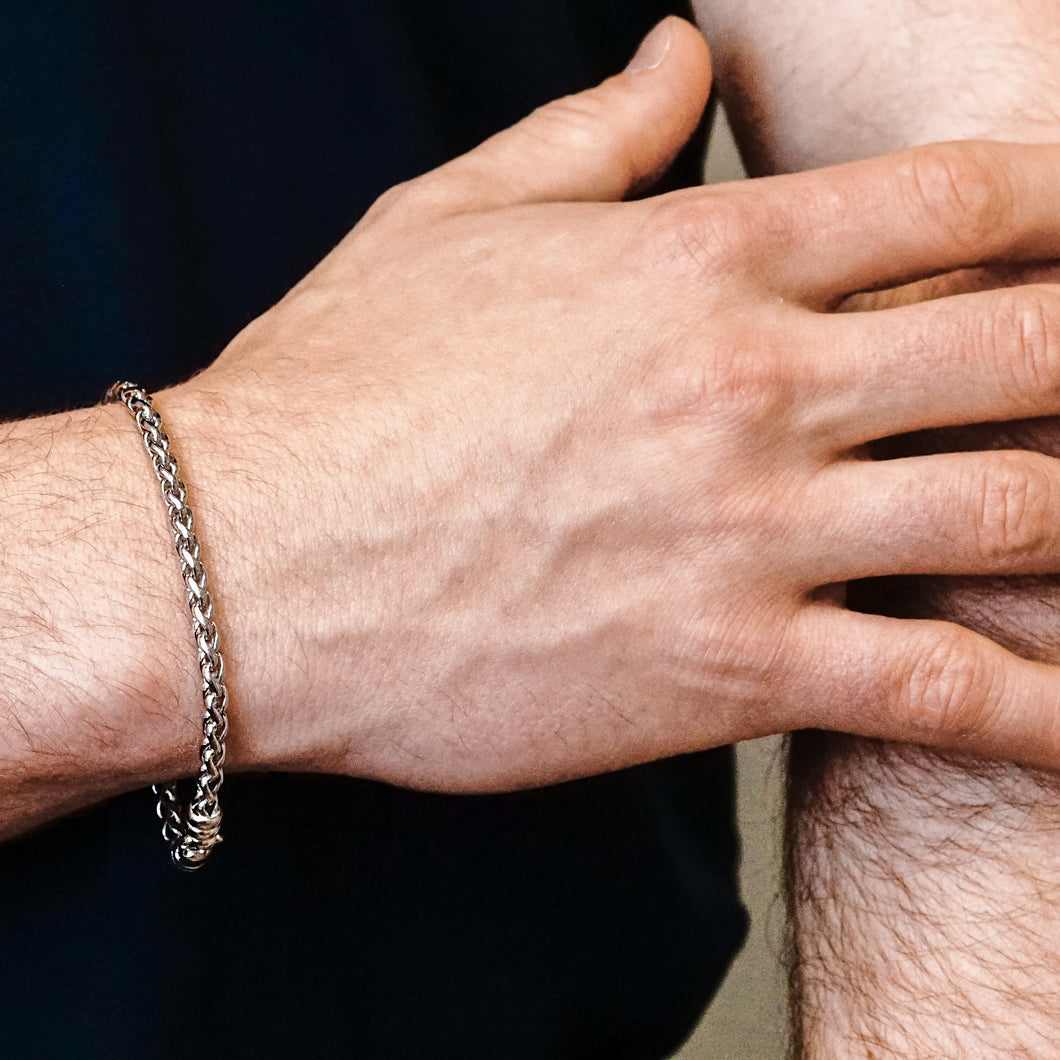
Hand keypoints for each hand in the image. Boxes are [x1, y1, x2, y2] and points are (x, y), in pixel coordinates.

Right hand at [158, 17, 1059, 788]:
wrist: (248, 564)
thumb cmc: (336, 388)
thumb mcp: (449, 217)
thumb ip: (592, 131)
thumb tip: (677, 49)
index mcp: (702, 262)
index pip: (954, 199)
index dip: (1059, 203)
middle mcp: (756, 388)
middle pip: (1029, 347)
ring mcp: (755, 536)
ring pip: (1018, 514)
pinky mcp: (729, 674)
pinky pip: (939, 689)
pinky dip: (1036, 709)